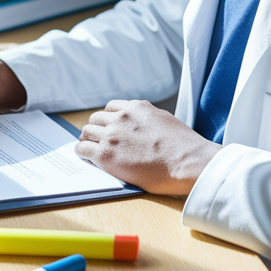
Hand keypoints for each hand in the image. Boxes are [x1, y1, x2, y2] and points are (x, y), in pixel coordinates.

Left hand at [75, 100, 221, 195]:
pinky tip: (87, 158)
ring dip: (88, 140)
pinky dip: (82, 152)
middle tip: (98, 141)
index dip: (108, 120)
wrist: (188, 163)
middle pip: (96, 119)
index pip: (111, 107)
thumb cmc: (184, 148)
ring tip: (91, 150)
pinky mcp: (105, 154)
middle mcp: (121, 117)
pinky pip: (82, 148)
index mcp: (136, 107)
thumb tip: (138, 127)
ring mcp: (112, 135)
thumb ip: (146, 119)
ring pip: (87, 132)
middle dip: (96, 130)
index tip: (108, 128)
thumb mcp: (165, 120)